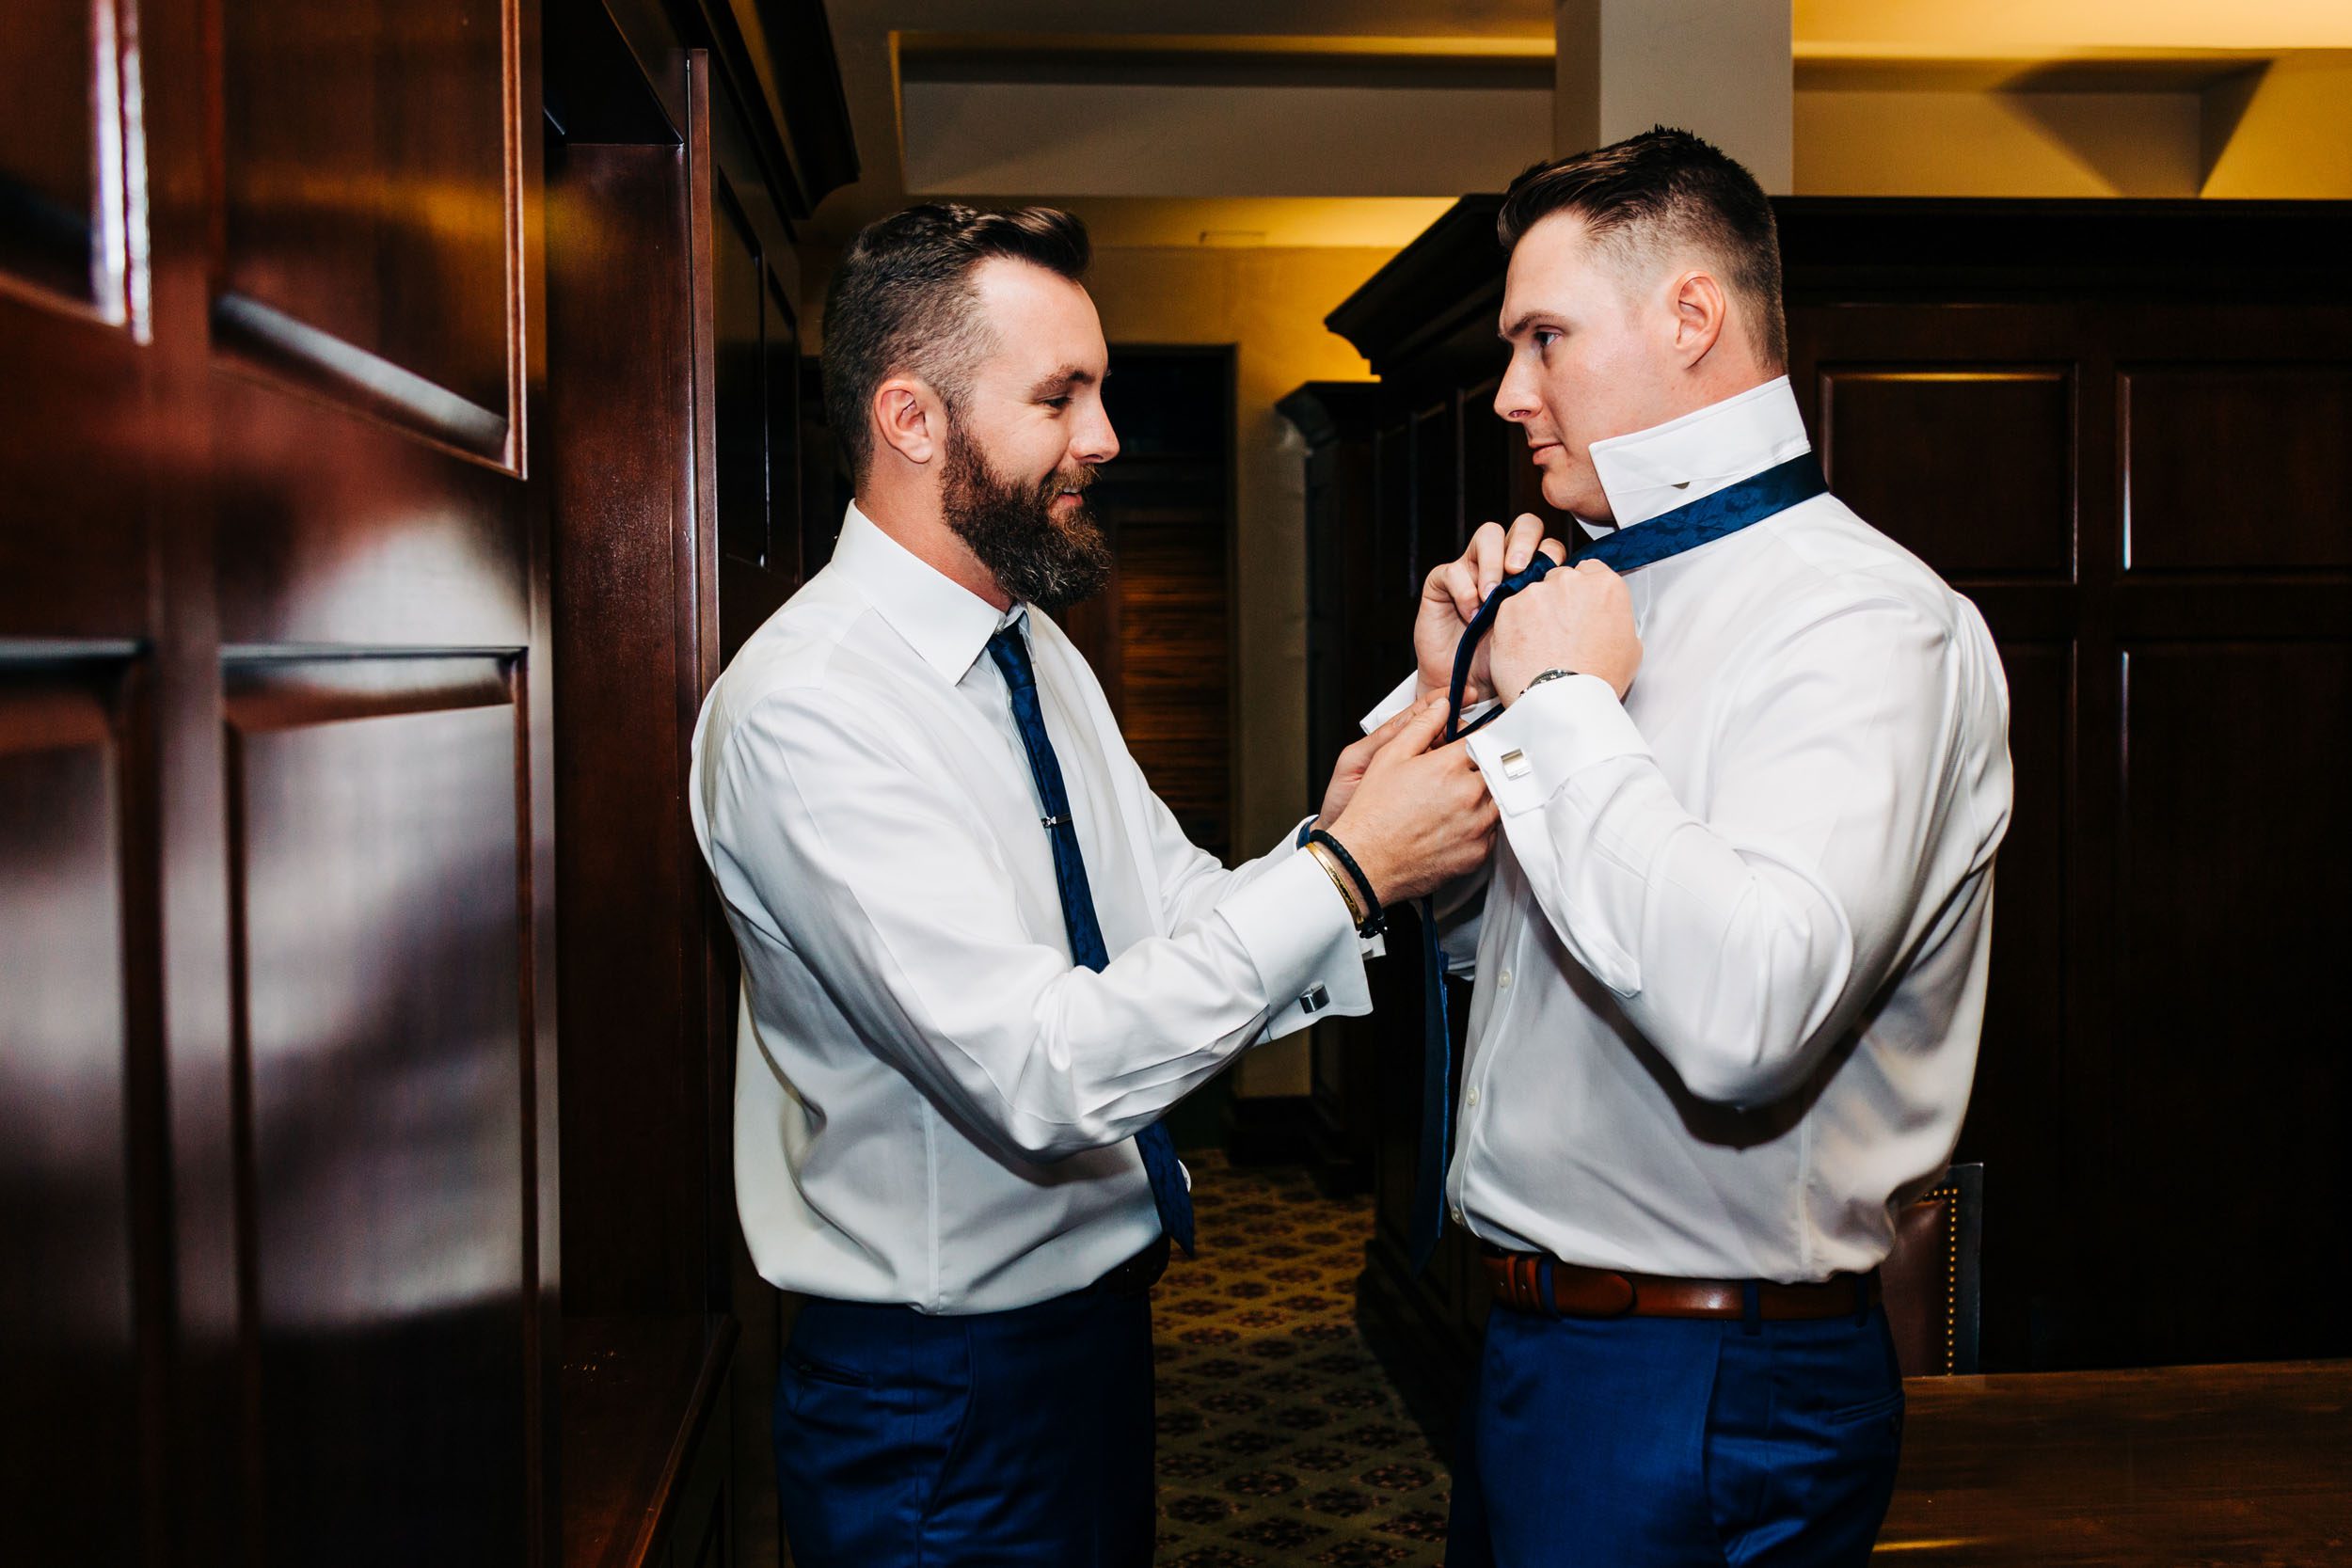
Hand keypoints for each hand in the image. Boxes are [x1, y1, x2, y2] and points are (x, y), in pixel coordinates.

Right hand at [1324, 698, 1497, 906]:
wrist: (1367, 861)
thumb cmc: (1373, 812)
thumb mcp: (1390, 757)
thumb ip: (1421, 725)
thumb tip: (1442, 705)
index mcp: (1450, 766)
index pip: (1488, 739)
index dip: (1490, 735)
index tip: (1493, 736)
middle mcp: (1470, 794)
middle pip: (1498, 770)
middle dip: (1489, 765)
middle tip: (1470, 770)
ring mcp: (1477, 826)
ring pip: (1500, 800)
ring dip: (1488, 795)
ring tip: (1460, 798)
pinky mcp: (1478, 852)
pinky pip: (1493, 831)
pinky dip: (1482, 824)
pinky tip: (1457, 823)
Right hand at [1412, 515, 1569, 707]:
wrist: (1469, 685)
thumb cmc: (1507, 665)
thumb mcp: (1541, 640)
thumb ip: (1559, 615)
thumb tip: (1591, 600)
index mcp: (1533, 575)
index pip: (1549, 545)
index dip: (1552, 555)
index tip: (1552, 583)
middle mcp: (1505, 563)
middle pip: (1524, 526)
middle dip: (1524, 542)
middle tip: (1519, 570)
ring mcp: (1474, 568)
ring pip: (1489, 534)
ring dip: (1492, 561)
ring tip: (1492, 593)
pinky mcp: (1442, 581)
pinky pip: (1453, 569)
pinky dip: (1464, 590)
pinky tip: (1472, 615)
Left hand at [1490, 559, 1640, 703]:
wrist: (1565, 702)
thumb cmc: (1597, 681)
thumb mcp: (1630, 648)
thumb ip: (1617, 620)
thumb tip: (1607, 620)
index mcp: (1605, 586)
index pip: (1590, 571)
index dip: (1582, 592)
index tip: (1578, 609)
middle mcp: (1571, 581)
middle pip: (1559, 579)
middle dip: (1557, 601)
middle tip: (1559, 632)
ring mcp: (1537, 592)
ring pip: (1532, 595)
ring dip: (1533, 614)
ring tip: (1540, 647)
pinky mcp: (1509, 608)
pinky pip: (1509, 612)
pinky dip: (1513, 628)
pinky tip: (1523, 651)